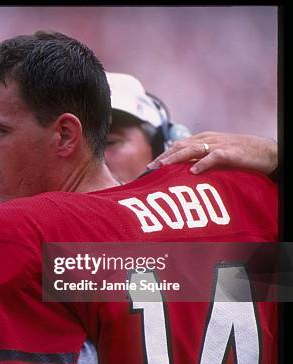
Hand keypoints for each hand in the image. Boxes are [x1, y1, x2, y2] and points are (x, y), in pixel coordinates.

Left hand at [147, 132, 276, 175]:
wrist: (267, 152)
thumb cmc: (241, 155)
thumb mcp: (216, 155)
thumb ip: (200, 159)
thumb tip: (181, 171)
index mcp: (204, 139)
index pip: (178, 145)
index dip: (163, 155)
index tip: (148, 167)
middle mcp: (209, 139)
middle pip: (180, 146)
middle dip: (164, 157)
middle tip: (149, 168)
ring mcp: (220, 145)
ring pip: (193, 149)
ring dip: (176, 158)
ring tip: (163, 167)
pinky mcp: (232, 152)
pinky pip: (214, 157)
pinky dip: (202, 163)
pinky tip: (192, 172)